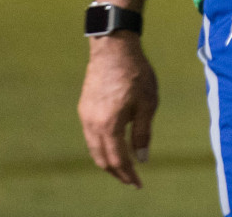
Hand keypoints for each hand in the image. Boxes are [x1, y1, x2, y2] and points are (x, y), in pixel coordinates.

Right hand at [79, 34, 158, 187]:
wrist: (113, 47)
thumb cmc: (136, 72)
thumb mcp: (148, 103)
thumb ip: (143, 133)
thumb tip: (142, 159)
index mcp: (109, 124)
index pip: (117, 160)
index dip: (128, 175)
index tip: (138, 184)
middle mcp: (92, 123)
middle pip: (101, 158)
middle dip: (116, 172)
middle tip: (130, 179)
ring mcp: (85, 115)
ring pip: (93, 148)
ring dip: (107, 160)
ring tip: (123, 166)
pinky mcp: (84, 107)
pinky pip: (90, 135)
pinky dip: (101, 146)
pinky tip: (113, 145)